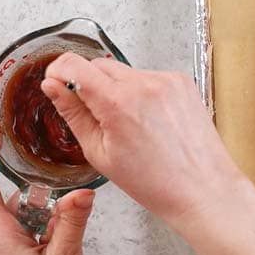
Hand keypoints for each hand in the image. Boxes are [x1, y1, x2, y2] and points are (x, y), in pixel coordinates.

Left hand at [0, 141, 95, 254]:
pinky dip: (39, 230)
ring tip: (63, 236)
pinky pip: (19, 232)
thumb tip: (80, 192)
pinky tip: (57, 244)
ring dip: (42, 216)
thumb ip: (71, 222)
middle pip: (8, 199)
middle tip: (60, 200)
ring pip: (17, 216)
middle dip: (35, 194)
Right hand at [40, 57, 241, 230]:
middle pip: (98, 66)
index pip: (75, 65)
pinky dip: (139, 94)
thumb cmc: (154, 182)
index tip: (55, 80)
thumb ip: (74, 114)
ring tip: (127, 126)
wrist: (201, 189)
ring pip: (123, 72)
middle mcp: (144, 83)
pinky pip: (147, 78)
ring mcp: (166, 79)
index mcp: (118, 104)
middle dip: (88, 86)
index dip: (58, 71)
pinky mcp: (181, 81)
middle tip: (93, 118)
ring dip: (115, 91)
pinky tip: (146, 121)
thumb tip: (52, 88)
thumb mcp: (100, 153)